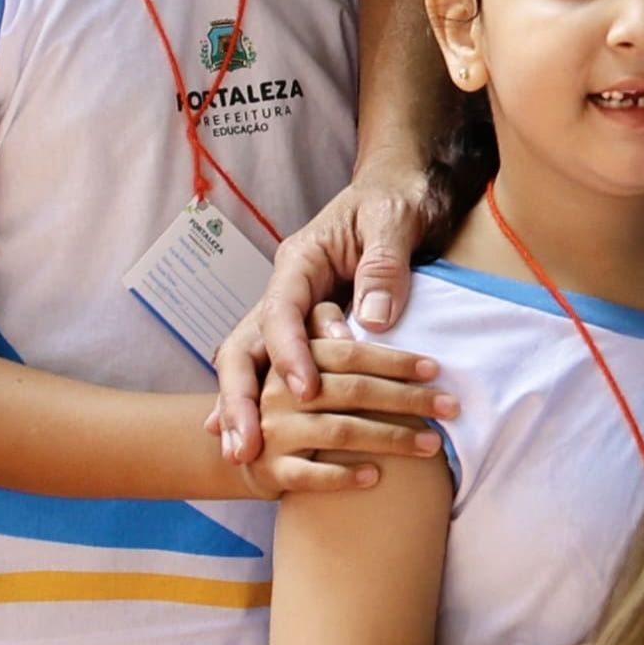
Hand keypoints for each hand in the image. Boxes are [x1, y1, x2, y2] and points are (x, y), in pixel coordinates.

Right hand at [213, 159, 450, 450]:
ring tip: (241, 455)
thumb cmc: (398, 201)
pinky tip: (257, 445)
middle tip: (245, 443)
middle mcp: (286, 291)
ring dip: (241, 408)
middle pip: (245, 343)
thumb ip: (384, 267)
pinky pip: (274, 372)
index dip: (289, 353)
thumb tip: (373, 324)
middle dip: (239, 395)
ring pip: (249, 362)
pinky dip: (262, 407)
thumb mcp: (395, 221)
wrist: (403, 189)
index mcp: (301, 261)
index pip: (282, 311)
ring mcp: (290, 315)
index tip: (305, 391)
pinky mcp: (304, 336)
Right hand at [244, 330, 455, 494]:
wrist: (246, 434)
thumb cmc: (297, 379)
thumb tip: (373, 318)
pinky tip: (377, 476)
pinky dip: (343, 476)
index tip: (433, 369)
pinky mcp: (266, 467)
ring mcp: (269, 427)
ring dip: (391, 438)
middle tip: (451, 405)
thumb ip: (334, 317)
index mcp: (286, 348)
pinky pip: (307, 476)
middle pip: (350, 390)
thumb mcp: (313, 334)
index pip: (345, 352)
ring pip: (338, 432)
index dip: (391, 360)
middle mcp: (274, 386)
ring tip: (433, 444)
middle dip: (406, 399)